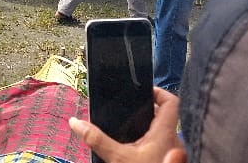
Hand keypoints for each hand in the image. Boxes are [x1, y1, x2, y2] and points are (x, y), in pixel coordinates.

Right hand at [69, 88, 185, 162]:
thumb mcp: (117, 158)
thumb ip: (97, 139)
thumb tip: (75, 122)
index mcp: (165, 133)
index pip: (171, 101)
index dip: (158, 92)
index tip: (141, 92)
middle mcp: (173, 141)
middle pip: (166, 117)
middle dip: (147, 112)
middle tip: (129, 111)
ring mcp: (173, 154)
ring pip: (164, 133)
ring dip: (148, 129)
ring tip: (129, 129)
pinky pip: (161, 147)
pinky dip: (149, 144)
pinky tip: (135, 150)